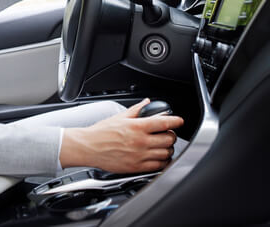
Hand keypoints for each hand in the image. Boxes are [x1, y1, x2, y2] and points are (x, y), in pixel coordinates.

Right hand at [59, 99, 183, 172]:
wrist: (89, 147)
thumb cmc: (101, 132)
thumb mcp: (120, 116)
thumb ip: (137, 110)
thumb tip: (148, 102)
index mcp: (137, 126)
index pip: (164, 122)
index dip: (176, 121)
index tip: (180, 121)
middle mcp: (140, 141)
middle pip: (168, 139)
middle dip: (171, 136)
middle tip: (168, 134)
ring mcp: (139, 155)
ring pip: (166, 153)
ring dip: (168, 149)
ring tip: (164, 146)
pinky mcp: (136, 167)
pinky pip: (158, 166)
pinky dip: (163, 161)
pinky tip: (160, 157)